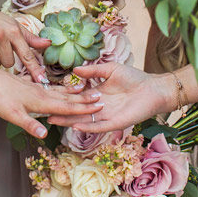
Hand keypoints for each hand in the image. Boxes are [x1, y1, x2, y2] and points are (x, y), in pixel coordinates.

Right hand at [0, 4, 50, 81]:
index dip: (34, 68)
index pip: (26, 54)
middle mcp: (1, 35)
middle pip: (9, 64)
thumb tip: (48, 43)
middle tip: (0, 47)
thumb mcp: (14, 25)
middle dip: (5, 59)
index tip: (42, 80)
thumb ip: (30, 38)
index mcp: (13, 30)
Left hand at [0, 63, 102, 138]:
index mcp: (41, 101)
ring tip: (85, 89)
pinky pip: (50, 87)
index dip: (82, 108)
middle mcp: (42, 93)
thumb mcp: (12, 115)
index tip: (98, 106)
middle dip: (84, 99)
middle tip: (100, 98)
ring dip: (73, 92)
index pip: (66, 107)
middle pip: (66, 98)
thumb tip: (44, 135)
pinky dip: (59, 87)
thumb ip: (29, 125)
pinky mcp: (29, 84)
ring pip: (59, 91)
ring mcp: (36, 87)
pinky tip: (59, 86)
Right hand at [47, 62, 171, 132]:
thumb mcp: (111, 69)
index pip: (77, 98)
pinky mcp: (116, 123)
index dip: (64, 98)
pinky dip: (87, 126)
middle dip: (61, 112)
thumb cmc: (134, 77)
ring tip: (53, 120)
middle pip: (77, 111)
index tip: (48, 97)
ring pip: (84, 120)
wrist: (153, 88)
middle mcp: (99, 107)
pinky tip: (75, 124)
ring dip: (69, 121)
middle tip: (44, 112)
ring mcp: (106, 116)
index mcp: (97, 94)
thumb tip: (75, 70)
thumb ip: (93, 71)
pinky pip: (99, 126)